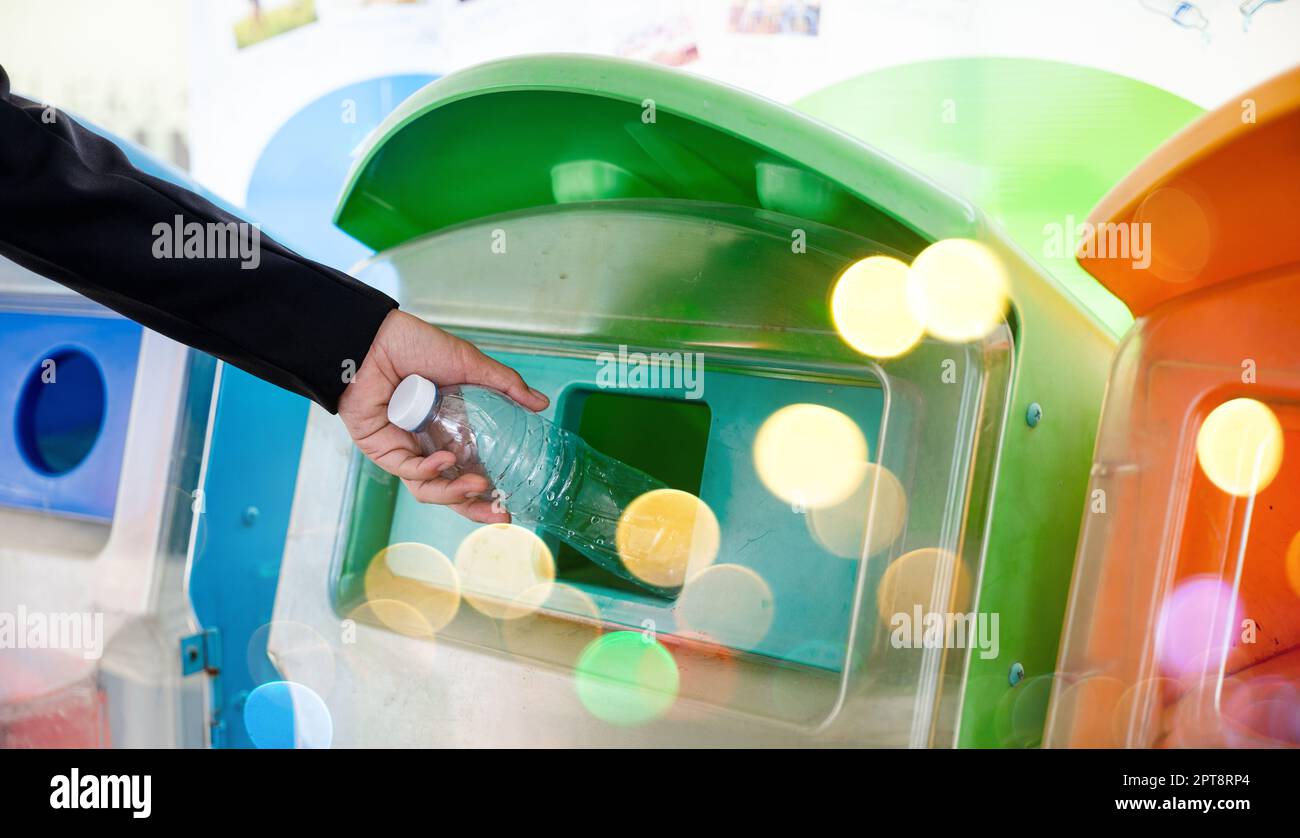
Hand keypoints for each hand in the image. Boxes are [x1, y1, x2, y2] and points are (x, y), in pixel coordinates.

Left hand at [338, 309, 548, 522]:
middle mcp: (430, 444)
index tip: (509, 504)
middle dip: (475, 507)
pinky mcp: (384, 450)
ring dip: (455, 492)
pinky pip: (409, 471)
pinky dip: (429, 470)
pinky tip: (446, 460)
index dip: (489, 490)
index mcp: (451, 429)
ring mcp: (407, 450)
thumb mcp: (469, 364)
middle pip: (452, 489)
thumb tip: (541, 403)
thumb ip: (505, 385)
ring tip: (478, 487)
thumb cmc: (416, 345)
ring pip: (430, 487)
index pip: (471, 469)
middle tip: (500, 514)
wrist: (375, 339)